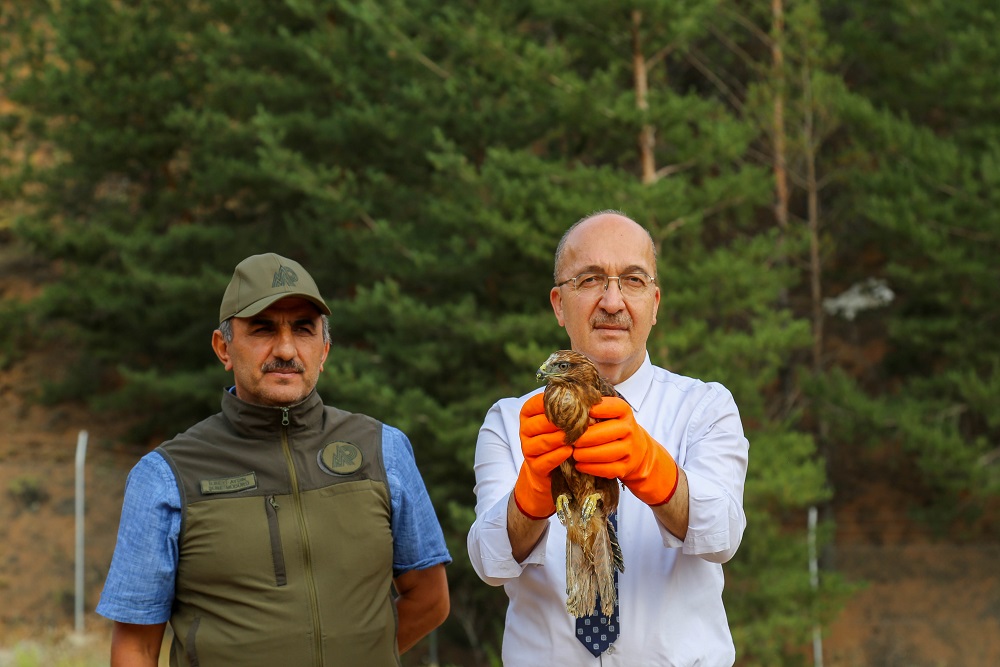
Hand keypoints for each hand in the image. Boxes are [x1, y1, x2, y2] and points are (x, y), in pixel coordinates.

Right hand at [512, 393, 571, 519]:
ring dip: (559, 439)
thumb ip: (567, 406)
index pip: (537, 403)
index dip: (555, 402)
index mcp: (528, 413)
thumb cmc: (559, 435)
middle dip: (559, 422)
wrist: (549, 468)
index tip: (574, 402)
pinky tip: (570, 452)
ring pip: (541, 441)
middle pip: (539, 423)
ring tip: (575, 437)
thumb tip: (589, 393)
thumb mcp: (560, 419)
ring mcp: (527, 448)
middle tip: (578, 420)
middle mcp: (525, 429)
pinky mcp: (533, 466)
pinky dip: (557, 456)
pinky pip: (544, 460)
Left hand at [573, 396, 678, 505]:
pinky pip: (607, 469)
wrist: (637, 450)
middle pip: (605, 433)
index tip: (581, 413)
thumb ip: (596, 409)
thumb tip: (573, 408)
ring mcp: (629, 450)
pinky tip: (580, 465)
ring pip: (606, 453)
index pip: (613, 407)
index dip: (597, 409)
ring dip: (586, 454)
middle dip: (584, 437)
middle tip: (570, 440)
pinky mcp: (626, 467)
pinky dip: (591, 468)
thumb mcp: (611, 414)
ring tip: (574, 454)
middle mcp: (629, 429)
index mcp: (625, 412)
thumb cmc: (615, 428)